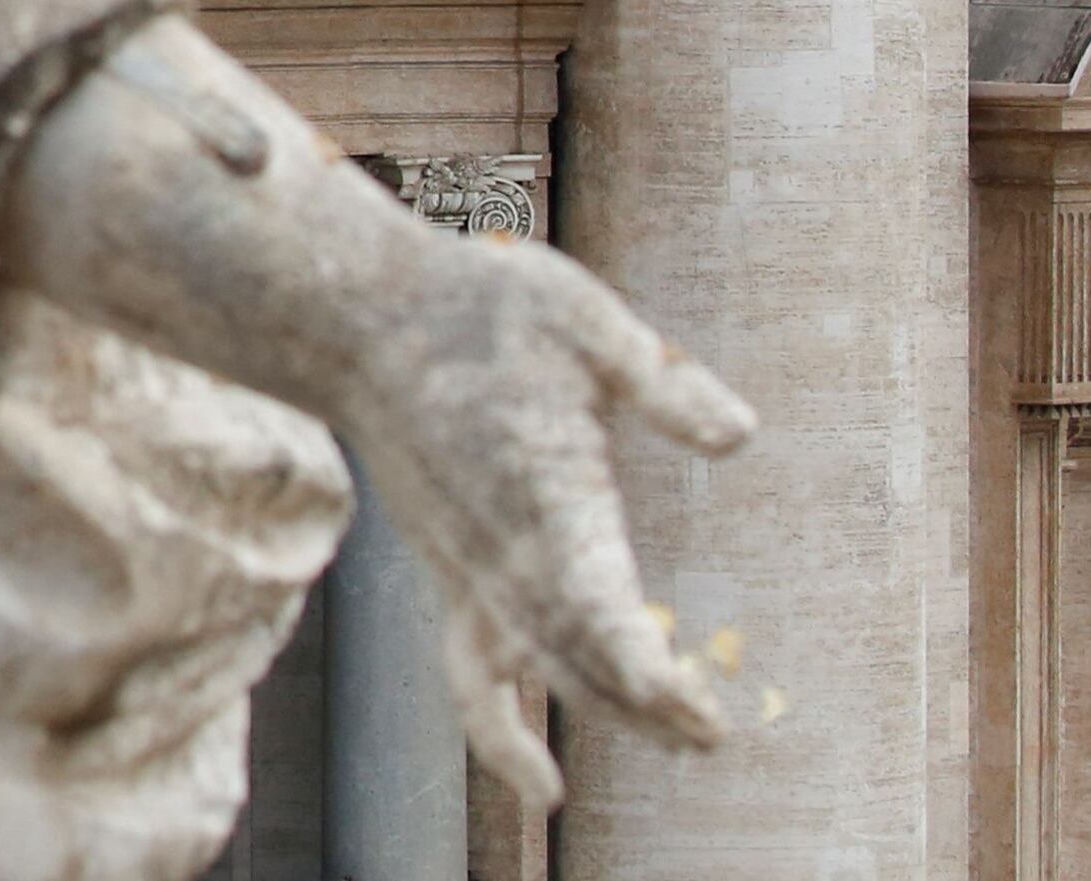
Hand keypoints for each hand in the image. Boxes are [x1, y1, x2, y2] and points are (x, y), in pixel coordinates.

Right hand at [329, 231, 755, 802]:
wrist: (349, 317)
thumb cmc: (470, 305)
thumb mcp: (579, 318)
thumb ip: (660, 381)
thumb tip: (740, 434)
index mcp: (540, 495)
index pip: (594, 618)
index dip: (647, 680)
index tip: (704, 714)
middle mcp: (498, 551)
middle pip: (574, 664)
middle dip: (646, 711)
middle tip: (712, 734)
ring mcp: (466, 566)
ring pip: (533, 674)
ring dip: (603, 713)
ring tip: (677, 741)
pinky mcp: (448, 567)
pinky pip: (473, 675)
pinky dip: (505, 736)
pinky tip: (543, 786)